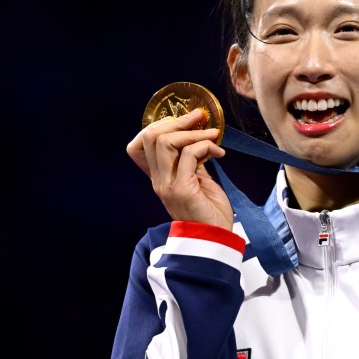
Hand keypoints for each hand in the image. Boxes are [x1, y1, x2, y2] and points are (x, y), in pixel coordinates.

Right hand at [127, 108, 234, 229]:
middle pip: (150, 137)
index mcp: (158, 177)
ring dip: (193, 133)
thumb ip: (191, 160)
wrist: (216, 240)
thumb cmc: (209, 211)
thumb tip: (198, 135)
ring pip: (165, 142)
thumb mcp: (197, 179)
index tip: (183, 123)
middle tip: (200, 118)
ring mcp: (167, 185)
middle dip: (177, 121)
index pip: (138, 145)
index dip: (158, 126)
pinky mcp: (182, 190)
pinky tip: (219, 153)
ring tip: (213, 135)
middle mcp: (158, 180)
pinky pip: (188, 155)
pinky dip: (205, 146)